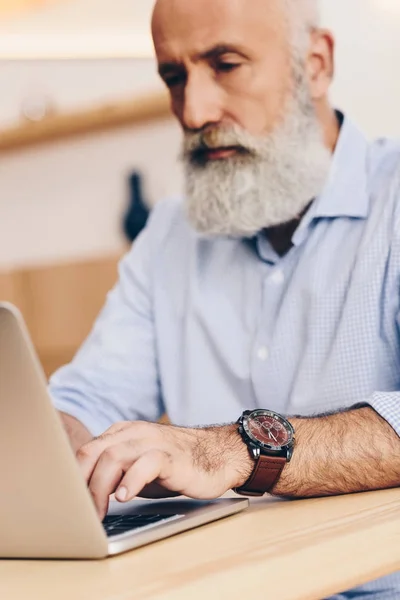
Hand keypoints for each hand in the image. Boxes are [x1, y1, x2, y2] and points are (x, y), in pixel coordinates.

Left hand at [76, 421, 252, 518]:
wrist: (217, 456)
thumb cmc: (175, 464)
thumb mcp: (138, 466)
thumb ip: (114, 471)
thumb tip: (83, 497)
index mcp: (122, 433)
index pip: (86, 450)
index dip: (72, 477)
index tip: (67, 502)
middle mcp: (134, 433)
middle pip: (94, 452)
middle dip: (81, 483)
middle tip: (79, 512)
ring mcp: (153, 442)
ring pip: (114, 456)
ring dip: (99, 486)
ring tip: (98, 511)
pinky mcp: (171, 456)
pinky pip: (146, 463)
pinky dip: (132, 480)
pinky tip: (125, 497)